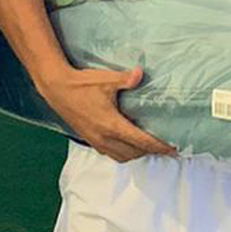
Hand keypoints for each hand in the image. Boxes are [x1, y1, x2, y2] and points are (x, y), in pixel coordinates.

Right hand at [40, 65, 175, 162]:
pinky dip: (122, 152)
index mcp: (113, 126)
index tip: (174, 150)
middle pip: (135, 153)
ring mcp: (96, 141)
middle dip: (151, 151)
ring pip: (122, 157)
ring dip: (136, 154)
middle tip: (164, 146)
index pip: (143, 142)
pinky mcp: (89, 139)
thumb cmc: (81, 84)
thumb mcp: (106, 80)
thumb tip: (140, 74)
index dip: (160, 147)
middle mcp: (105, 138)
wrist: (56, 88)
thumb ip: (126, 79)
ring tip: (147, 146)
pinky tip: (126, 144)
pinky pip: (110, 153)